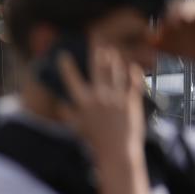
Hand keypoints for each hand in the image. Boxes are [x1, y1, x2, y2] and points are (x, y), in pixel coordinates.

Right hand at [56, 45, 144, 161]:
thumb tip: (60, 105)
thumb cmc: (94, 142)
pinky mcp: (132, 102)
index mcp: (83, 102)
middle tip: (96, 42)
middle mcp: (99, 96)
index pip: (72, 79)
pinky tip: (133, 66)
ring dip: (114, 60)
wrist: (117, 151)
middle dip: (96, 53)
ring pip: (116, 72)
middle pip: (97, 69)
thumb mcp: (77, 127)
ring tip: (113, 52)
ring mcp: (117, 98)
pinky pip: (134, 83)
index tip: (63, 56)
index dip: (66, 66)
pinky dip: (134, 73)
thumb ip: (67, 114)